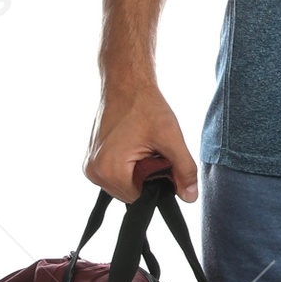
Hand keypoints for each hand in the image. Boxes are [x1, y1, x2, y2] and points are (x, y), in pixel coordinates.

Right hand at [86, 82, 197, 204]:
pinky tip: (131, 146)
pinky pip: (114, 176)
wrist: (126, 83)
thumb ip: (183, 170)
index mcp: (109, 170)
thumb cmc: (145, 105)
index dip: (156, 182)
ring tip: (140, 146)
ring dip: (135, 173)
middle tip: (150, 150)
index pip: (141, 198)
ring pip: (122, 186)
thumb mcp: (171, 138)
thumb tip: (190, 197)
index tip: (159, 158)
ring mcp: (89, 166)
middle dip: (144, 178)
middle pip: (130, 194)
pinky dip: (126, 167)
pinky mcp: (90, 160)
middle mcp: (93, 171)